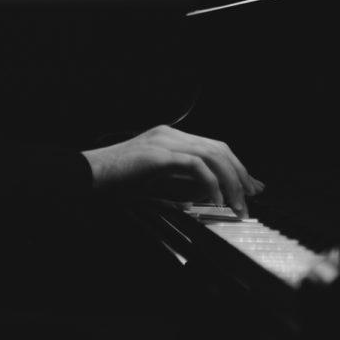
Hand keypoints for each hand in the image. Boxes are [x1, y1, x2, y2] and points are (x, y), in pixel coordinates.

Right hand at [82, 125, 263, 215]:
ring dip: (230, 182)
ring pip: (212, 155)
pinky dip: (210, 183)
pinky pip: (195, 165)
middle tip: (250, 198)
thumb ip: (180, 185)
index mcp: (170, 138)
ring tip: (236, 204)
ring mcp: (164, 141)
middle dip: (240, 174)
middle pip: (219, 148)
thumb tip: (207, 196)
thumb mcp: (155, 184)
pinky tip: (214, 199)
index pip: (213, 147)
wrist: (88, 176)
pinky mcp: (158, 154)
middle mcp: (170, 134)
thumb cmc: (116, 182)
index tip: (250, 187)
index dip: (236, 167)